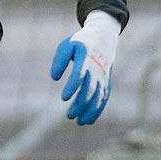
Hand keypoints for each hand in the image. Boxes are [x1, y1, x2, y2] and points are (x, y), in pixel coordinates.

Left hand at [50, 10, 120, 125]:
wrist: (103, 38)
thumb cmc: (80, 43)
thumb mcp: (66, 46)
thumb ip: (59, 61)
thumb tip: (54, 77)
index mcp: (86, 58)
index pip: (80, 74)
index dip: (72, 86)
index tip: (64, 98)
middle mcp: (97, 69)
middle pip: (90, 89)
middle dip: (80, 104)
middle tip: (69, 115)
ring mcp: (103, 77)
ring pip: (98, 97)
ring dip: (89, 111)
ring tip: (78, 122)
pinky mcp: (106, 83)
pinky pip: (103, 98)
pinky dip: (97, 110)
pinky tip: (88, 120)